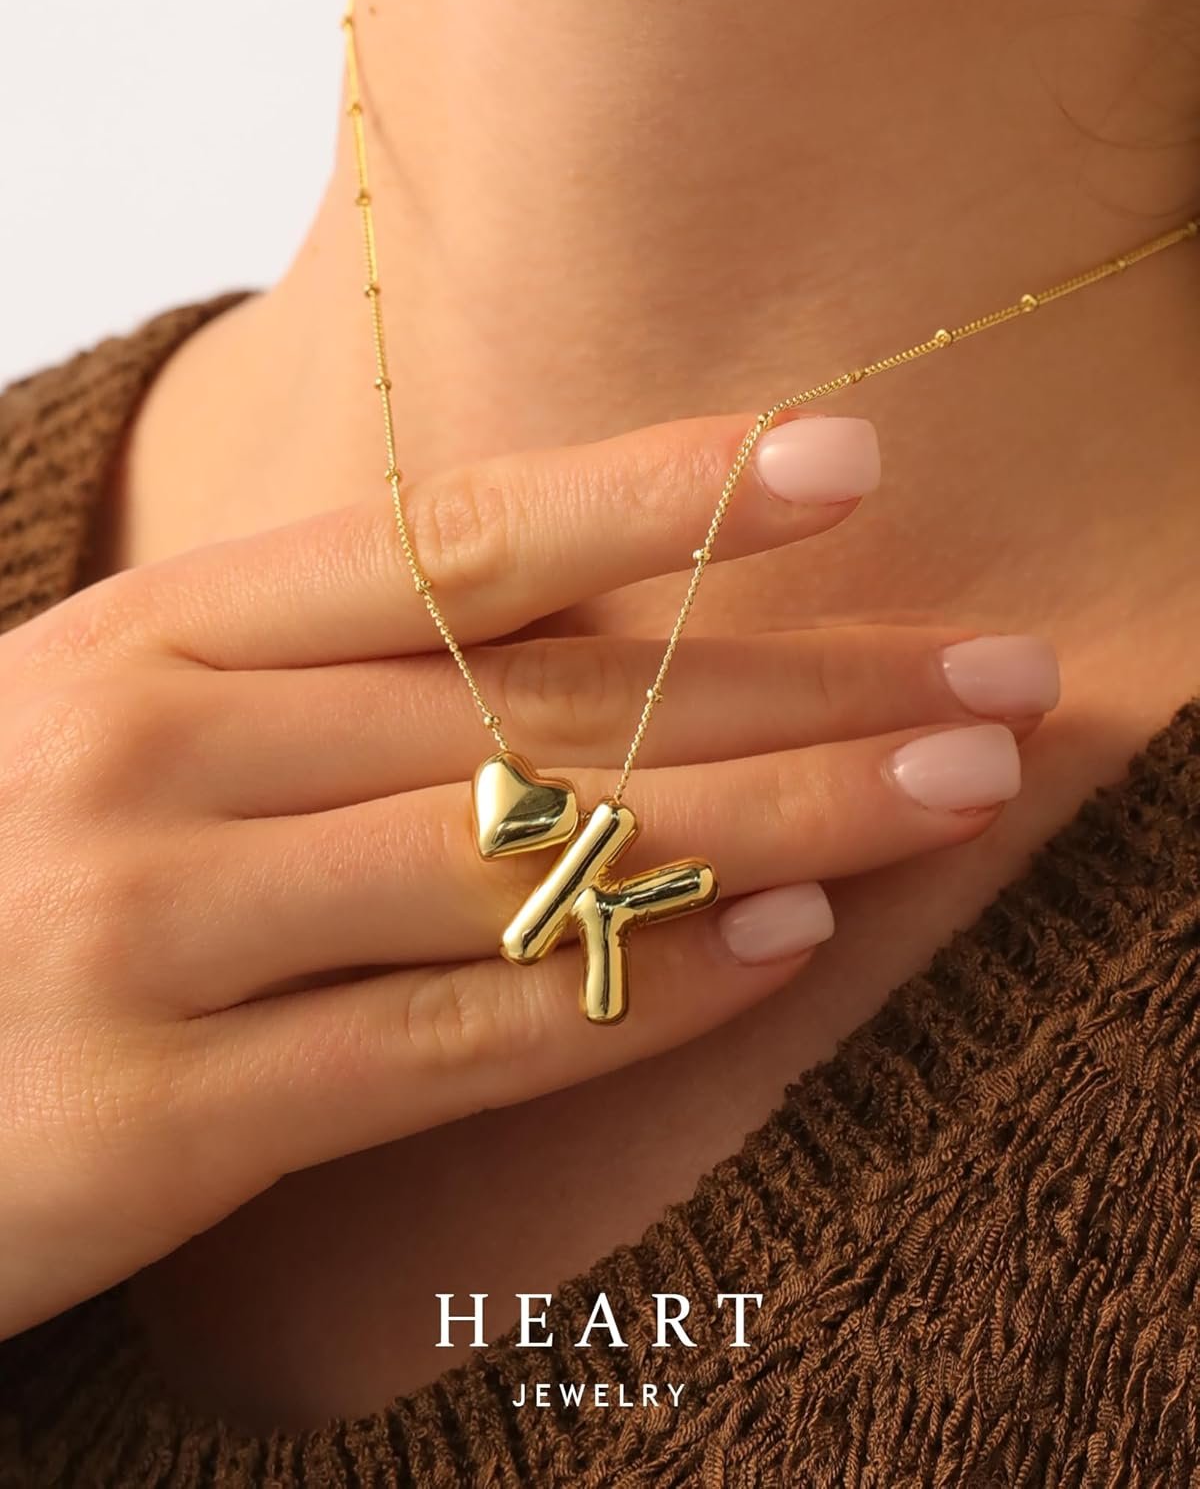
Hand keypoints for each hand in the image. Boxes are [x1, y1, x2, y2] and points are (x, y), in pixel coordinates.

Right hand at [0, 408, 1055, 1338]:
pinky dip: (629, 997)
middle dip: (794, 684)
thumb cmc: (8, 864)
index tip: (848, 463)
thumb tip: (599, 633)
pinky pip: (449, 1041)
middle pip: (539, 706)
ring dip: (768, 829)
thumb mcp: (145, 717)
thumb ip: (339, 675)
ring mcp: (154, 930)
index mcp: (161, 633)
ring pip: (522, 863)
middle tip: (990, 674)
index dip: (663, 497)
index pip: (454, 545)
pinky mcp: (161, 1115)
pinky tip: (779, 954)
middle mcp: (161, 755)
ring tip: (946, 794)